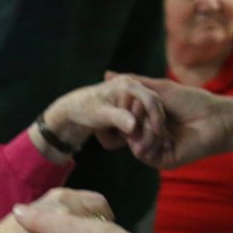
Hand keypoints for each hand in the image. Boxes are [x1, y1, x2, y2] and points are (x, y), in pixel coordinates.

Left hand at [43, 75, 167, 154]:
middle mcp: (134, 92)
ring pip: (145, 123)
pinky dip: (129, 138)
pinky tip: (116, 140)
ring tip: (120, 142)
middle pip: (152, 113)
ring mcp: (133, 104)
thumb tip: (133, 126)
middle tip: (139, 148)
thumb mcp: (100, 114)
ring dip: (136, 136)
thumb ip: (118, 118)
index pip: (150, 100)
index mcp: (128, 85)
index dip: (156, 116)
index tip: (158, 132)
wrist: (74, 112)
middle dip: (147, 131)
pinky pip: (137, 128)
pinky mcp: (130, 114)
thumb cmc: (85, 108)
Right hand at [108, 73, 230, 168]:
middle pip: (128, 131)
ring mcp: (155, 148)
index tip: (133, 101)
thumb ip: (136, 83)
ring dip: (144, 131)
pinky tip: (164, 135)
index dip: (126, 110)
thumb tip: (108, 74)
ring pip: (133, 143)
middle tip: (145, 113)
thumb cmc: (193, 101)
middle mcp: (150, 134)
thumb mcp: (160, 88)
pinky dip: (149, 142)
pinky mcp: (161, 160)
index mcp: (148, 119)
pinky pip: (143, 154)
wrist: (215, 119)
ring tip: (161, 125)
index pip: (125, 117)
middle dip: (135, 120)